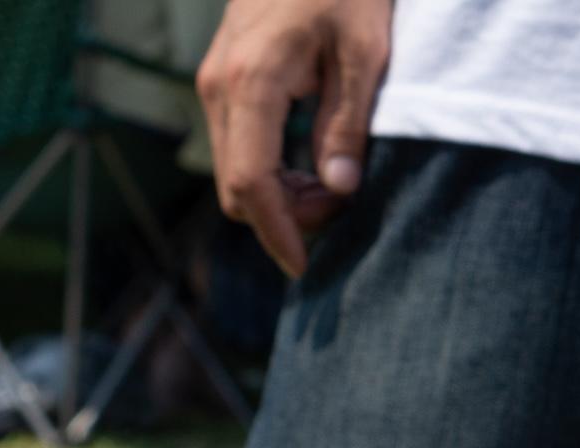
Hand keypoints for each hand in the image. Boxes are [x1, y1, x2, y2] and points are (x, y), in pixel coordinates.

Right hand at [197, 0, 392, 277]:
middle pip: (236, 188)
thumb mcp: (365, 51)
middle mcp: (219, 88)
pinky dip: (271, 170)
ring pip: (233, 172)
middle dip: (284, 216)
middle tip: (341, 208)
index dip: (278, 232)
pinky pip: (237, 147)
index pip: (251, 183)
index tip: (305, 265)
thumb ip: (348, 124)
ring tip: (333, 183)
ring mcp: (213, 84)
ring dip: (279, 194)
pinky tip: (312, 162)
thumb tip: (338, 191)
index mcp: (251, 82)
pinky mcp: (221, 81)